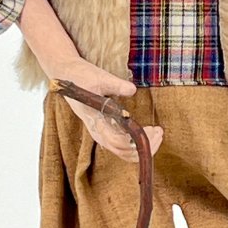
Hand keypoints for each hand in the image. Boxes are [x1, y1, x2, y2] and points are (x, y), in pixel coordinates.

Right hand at [46, 55, 163, 161]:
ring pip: (125, 152)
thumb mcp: (99, 78)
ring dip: (143, 146)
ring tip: (158, 132)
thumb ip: (116, 85)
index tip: (154, 129)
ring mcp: (102, 133)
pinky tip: (148, 132)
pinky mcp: (106, 130)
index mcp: (96, 124)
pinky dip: (137, 143)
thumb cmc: (81, 77)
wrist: (67, 75)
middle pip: (125, 152)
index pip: (120, 143)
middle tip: (160, 131)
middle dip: (146, 146)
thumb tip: (132, 89)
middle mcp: (99, 133)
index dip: (139, 141)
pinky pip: (123, 145)